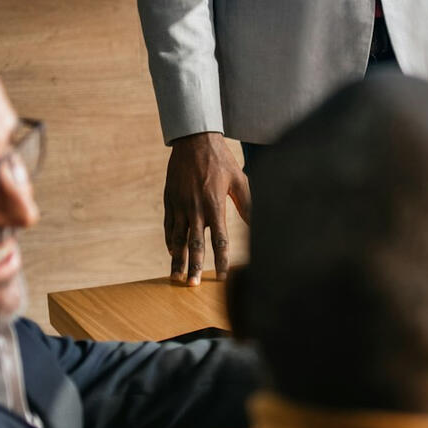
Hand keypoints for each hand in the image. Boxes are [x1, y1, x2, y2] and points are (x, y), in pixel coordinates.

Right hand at [163, 132, 250, 285]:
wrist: (194, 141)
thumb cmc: (222, 161)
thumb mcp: (240, 181)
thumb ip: (248, 205)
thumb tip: (259, 224)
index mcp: (215, 205)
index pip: (219, 240)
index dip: (221, 261)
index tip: (222, 277)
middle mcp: (195, 208)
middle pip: (195, 245)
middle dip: (194, 266)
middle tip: (192, 286)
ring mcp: (180, 205)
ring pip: (178, 238)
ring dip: (177, 259)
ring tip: (176, 277)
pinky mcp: (170, 200)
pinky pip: (169, 226)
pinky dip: (170, 241)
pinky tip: (172, 253)